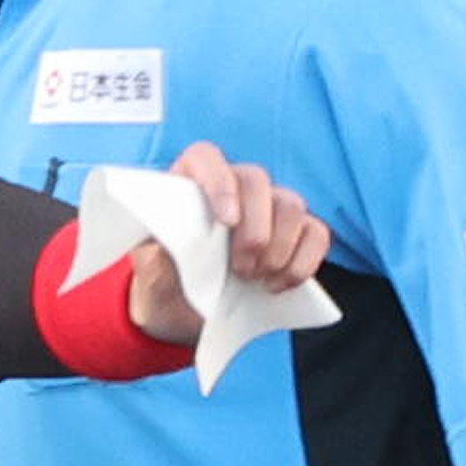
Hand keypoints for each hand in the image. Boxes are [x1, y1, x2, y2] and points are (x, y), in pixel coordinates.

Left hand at [129, 141, 330, 343]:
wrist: (180, 307)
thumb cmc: (163, 275)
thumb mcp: (149, 264)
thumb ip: (156, 245)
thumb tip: (170, 235)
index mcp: (190, 182)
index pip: (206, 157)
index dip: (219, 183)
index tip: (226, 221)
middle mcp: (234, 185)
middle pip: (258, 182)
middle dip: (254, 230)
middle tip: (241, 269)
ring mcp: (269, 206)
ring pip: (292, 206)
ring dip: (278, 249)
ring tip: (254, 279)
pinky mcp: (295, 233)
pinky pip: (316, 234)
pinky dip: (302, 262)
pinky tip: (276, 284)